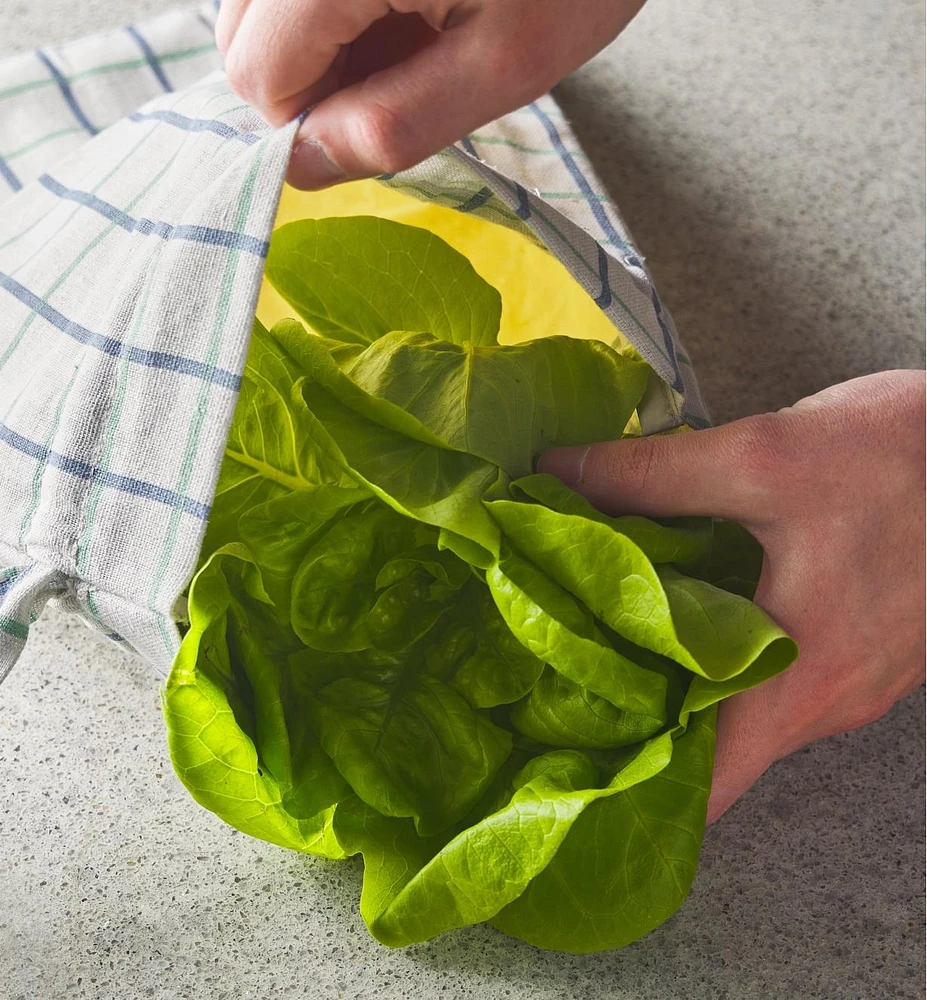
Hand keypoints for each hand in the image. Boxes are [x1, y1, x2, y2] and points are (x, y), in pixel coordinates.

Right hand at [216, 0, 644, 188]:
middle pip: (246, 32)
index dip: (313, 122)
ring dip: (327, 40)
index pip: (258, 73)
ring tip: (414, 23)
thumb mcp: (503, 63)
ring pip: (263, 4)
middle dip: (315, 79)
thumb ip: (395, 123)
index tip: (382, 120)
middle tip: (406, 69)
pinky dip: (339, 5)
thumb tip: (302, 165)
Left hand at [538, 370, 925, 821]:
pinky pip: (774, 669)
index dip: (631, 790)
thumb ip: (653, 476)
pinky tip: (674, 604)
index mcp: (805, 684)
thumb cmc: (905, 460)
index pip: (708, 787)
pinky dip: (719, 652)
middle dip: (631, 720)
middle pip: (714, 746)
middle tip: (549, 683)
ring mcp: (849, 675)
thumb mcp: (765, 457)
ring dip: (675, 679)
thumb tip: (559, 475)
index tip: (559, 770)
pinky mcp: (858, 641)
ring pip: (743, 704)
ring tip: (594, 639)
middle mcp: (828, 699)